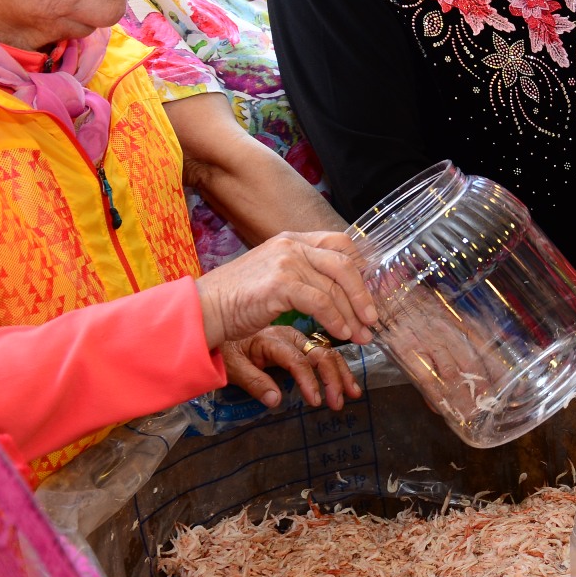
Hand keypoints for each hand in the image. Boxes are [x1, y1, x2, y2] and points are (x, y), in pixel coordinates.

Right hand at [195, 231, 376, 347]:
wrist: (203, 309)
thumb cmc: (238, 298)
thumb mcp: (275, 275)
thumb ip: (304, 272)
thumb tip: (339, 287)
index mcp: (292, 239)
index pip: (340, 242)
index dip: (360, 267)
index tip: (369, 291)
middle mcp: (291, 246)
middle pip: (344, 265)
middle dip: (363, 295)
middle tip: (372, 319)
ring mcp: (285, 262)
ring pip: (335, 287)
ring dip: (352, 315)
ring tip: (359, 336)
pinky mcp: (280, 284)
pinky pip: (321, 302)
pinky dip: (335, 320)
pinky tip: (338, 333)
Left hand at [222, 326, 361, 409]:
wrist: (219, 324)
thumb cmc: (226, 349)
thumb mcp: (233, 367)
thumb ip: (255, 383)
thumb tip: (276, 401)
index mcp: (272, 340)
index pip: (297, 361)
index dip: (309, 381)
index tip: (316, 401)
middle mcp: (289, 335)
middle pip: (320, 354)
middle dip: (333, 378)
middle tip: (338, 402)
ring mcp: (297, 337)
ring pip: (327, 351)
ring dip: (342, 372)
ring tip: (353, 393)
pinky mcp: (301, 341)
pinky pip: (324, 351)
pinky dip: (338, 365)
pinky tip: (347, 380)